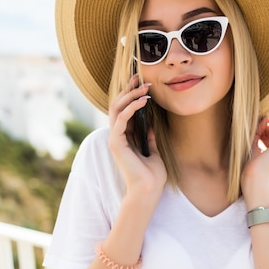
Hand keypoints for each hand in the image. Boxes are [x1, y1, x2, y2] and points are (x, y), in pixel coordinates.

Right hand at [108, 74, 166, 201]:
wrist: (149, 190)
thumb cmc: (152, 175)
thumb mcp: (153, 151)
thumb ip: (148, 137)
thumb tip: (150, 124)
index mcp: (125, 137)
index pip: (124, 110)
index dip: (131, 95)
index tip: (141, 83)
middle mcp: (117, 136)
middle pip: (118, 105)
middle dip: (128, 90)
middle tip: (140, 78)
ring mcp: (115, 139)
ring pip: (117, 109)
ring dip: (131, 96)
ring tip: (145, 87)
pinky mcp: (116, 143)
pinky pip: (121, 120)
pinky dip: (131, 108)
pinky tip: (143, 101)